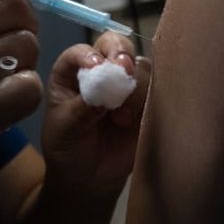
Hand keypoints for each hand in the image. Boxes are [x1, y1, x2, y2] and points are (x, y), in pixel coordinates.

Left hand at [39, 32, 151, 196]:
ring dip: (135, 85)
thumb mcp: (65, 129)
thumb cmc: (68, 148)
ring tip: (120, 118)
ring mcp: (127, 84)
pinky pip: (159, 89)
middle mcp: (101, 70)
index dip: (89, 55)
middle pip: (116, 45)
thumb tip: (101, 95)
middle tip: (124, 70)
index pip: (81, 51)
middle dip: (121, 53)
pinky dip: (153, 98)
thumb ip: (81, 109)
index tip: (96, 68)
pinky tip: (135, 121)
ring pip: (141, 66)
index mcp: (73, 71)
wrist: (89, 178)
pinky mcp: (147, 102)